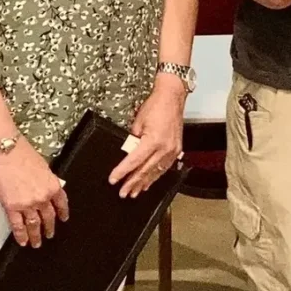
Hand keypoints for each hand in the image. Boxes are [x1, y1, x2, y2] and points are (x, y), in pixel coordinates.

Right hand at [0, 138, 69, 246]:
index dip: (63, 213)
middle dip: (49, 228)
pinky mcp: (12, 207)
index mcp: (52, 186)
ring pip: (34, 225)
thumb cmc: (21, 152)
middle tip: (49, 235)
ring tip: (36, 243)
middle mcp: (42, 198)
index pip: (61, 204)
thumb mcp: (43, 166)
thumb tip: (46, 187)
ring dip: (36, 236)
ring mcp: (27, 204)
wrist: (5, 150)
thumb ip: (46, 180)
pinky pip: (18, 225)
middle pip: (48, 218)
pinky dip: (21, 235)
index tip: (63, 219)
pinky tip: (22, 241)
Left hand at [111, 75, 185, 196]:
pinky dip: (155, 176)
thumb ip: (133, 140)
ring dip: (144, 183)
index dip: (122, 172)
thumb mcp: (137, 122)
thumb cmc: (155, 106)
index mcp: (154, 141)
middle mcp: (165, 148)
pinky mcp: (176, 150)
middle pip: (145, 171)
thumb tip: (127, 153)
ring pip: (156, 172)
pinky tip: (148, 182)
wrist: (172, 97)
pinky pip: (164, 168)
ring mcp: (172, 151)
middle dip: (133, 183)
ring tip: (134, 192)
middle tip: (123, 193)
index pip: (134, 161)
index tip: (113, 180)